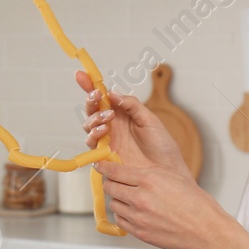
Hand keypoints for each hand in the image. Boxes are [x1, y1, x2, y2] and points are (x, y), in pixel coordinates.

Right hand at [74, 70, 188, 175]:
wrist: (167, 172)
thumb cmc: (162, 148)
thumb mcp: (150, 120)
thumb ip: (132, 105)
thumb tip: (113, 93)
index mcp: (123, 114)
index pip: (104, 98)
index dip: (91, 86)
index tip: (82, 76)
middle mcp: (112, 126)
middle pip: (92, 110)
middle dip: (90, 101)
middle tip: (96, 96)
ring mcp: (107, 140)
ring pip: (89, 125)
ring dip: (94, 118)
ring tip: (107, 117)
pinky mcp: (104, 155)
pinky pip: (91, 142)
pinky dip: (94, 134)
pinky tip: (104, 131)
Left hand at [92, 159, 231, 248]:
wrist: (205, 230)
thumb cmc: (194, 203)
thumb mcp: (172, 177)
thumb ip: (148, 173)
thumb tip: (127, 170)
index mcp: (149, 179)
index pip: (115, 170)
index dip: (104, 167)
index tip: (99, 165)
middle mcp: (140, 197)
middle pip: (110, 187)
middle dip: (110, 183)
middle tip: (114, 182)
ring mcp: (138, 216)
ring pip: (114, 204)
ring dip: (118, 200)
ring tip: (130, 199)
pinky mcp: (139, 232)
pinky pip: (120, 220)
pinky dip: (123, 215)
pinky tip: (133, 212)